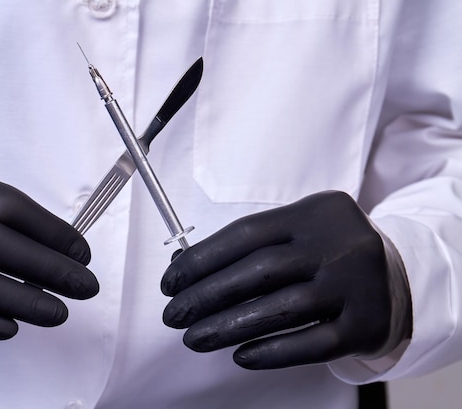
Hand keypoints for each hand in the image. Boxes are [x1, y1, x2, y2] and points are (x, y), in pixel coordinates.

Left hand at [162, 191, 410, 368]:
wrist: (398, 278)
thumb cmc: (329, 255)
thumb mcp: (297, 234)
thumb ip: (248, 248)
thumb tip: (182, 267)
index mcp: (314, 213)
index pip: (245, 233)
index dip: (201, 259)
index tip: (171, 282)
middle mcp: (339, 242)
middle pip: (259, 270)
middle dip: (206, 295)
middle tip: (174, 315)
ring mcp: (358, 283)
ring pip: (282, 308)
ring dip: (228, 326)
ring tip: (194, 339)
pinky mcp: (367, 324)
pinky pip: (312, 343)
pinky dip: (272, 351)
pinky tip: (240, 356)